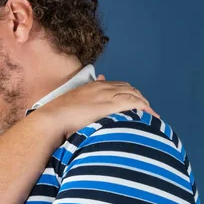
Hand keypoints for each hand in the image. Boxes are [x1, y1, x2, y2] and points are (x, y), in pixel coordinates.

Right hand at [37, 74, 159, 138]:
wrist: (52, 118)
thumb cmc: (59, 115)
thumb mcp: (73, 103)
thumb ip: (83, 99)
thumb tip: (92, 96)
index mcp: (94, 86)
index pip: (119, 85)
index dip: (130, 94)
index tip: (136, 105)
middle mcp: (102, 87)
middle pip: (129, 89)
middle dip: (140, 99)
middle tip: (147, 113)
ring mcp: (106, 95)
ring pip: (133, 94)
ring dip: (144, 105)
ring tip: (152, 117)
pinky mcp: (109, 105)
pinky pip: (133, 103)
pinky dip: (144, 108)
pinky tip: (150, 116)